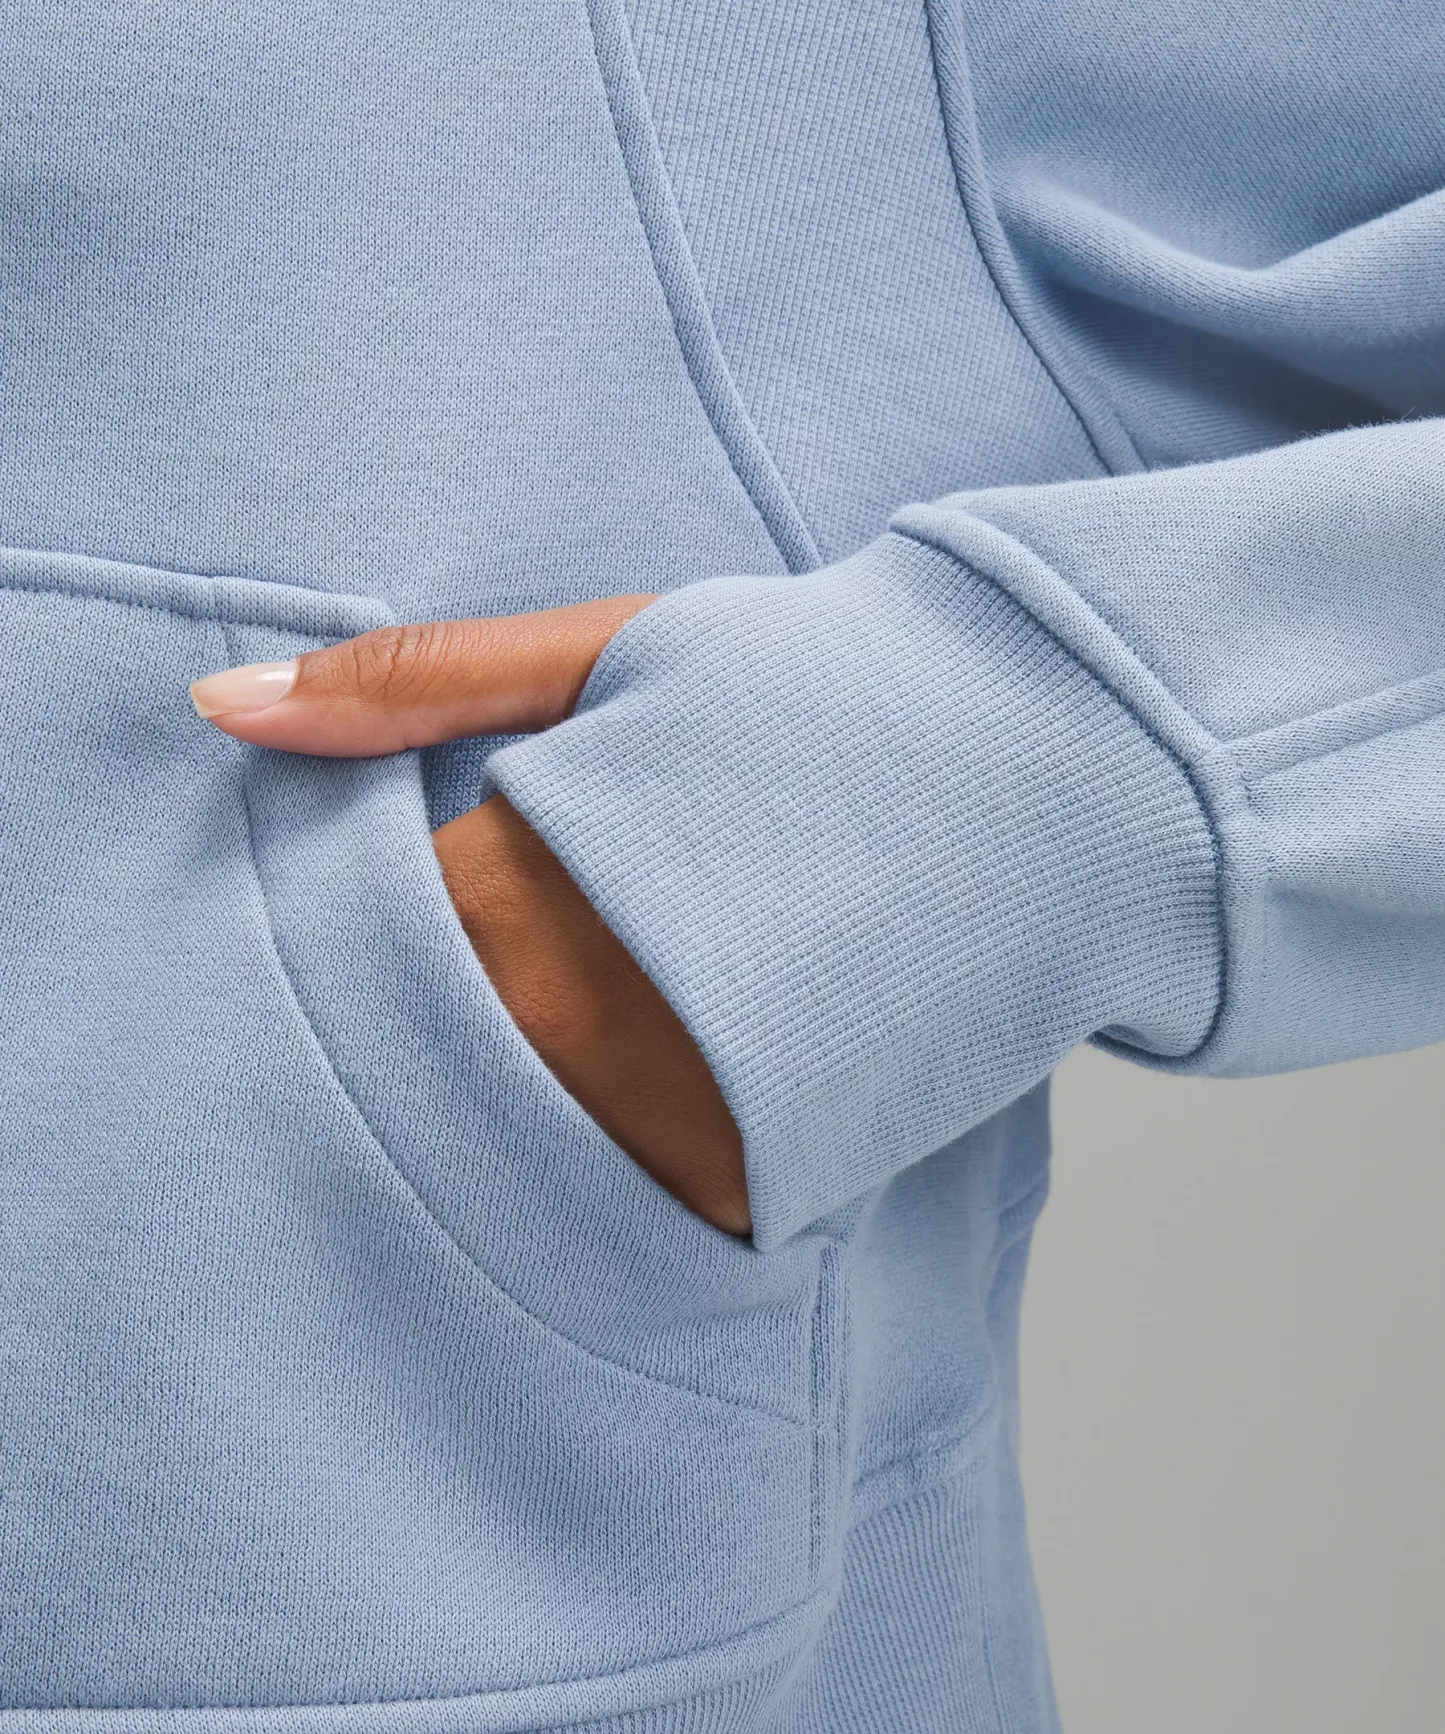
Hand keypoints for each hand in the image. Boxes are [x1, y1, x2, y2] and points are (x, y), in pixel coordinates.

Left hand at [190, 599, 750, 1235]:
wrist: (1037, 773)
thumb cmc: (813, 694)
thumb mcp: (608, 654)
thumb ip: (412, 686)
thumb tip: (216, 706)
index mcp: (507, 882)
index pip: (351, 948)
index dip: (388, 926)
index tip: (467, 899)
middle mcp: (558, 1019)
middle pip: (416, 1062)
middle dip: (462, 1013)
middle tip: (576, 952)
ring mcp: (653, 1115)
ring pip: (509, 1145)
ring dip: (542, 1088)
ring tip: (644, 1000)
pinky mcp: (745, 1184)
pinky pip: (624, 1206)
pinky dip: (632, 1150)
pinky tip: (695, 1068)